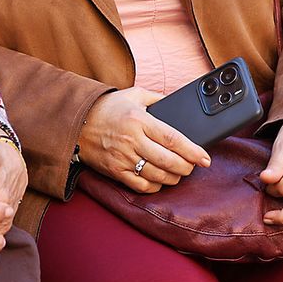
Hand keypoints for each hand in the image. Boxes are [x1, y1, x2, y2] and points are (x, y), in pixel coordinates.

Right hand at [78, 87, 209, 192]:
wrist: (76, 122)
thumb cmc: (106, 108)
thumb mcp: (132, 95)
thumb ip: (157, 98)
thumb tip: (176, 102)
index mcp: (139, 120)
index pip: (173, 139)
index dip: (193, 151)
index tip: (205, 158)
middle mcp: (132, 140)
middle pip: (169, 161)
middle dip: (187, 167)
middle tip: (193, 166)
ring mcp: (123, 158)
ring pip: (157, 175)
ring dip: (173, 178)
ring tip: (178, 173)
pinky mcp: (115, 171)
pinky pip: (141, 185)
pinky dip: (155, 186)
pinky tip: (160, 180)